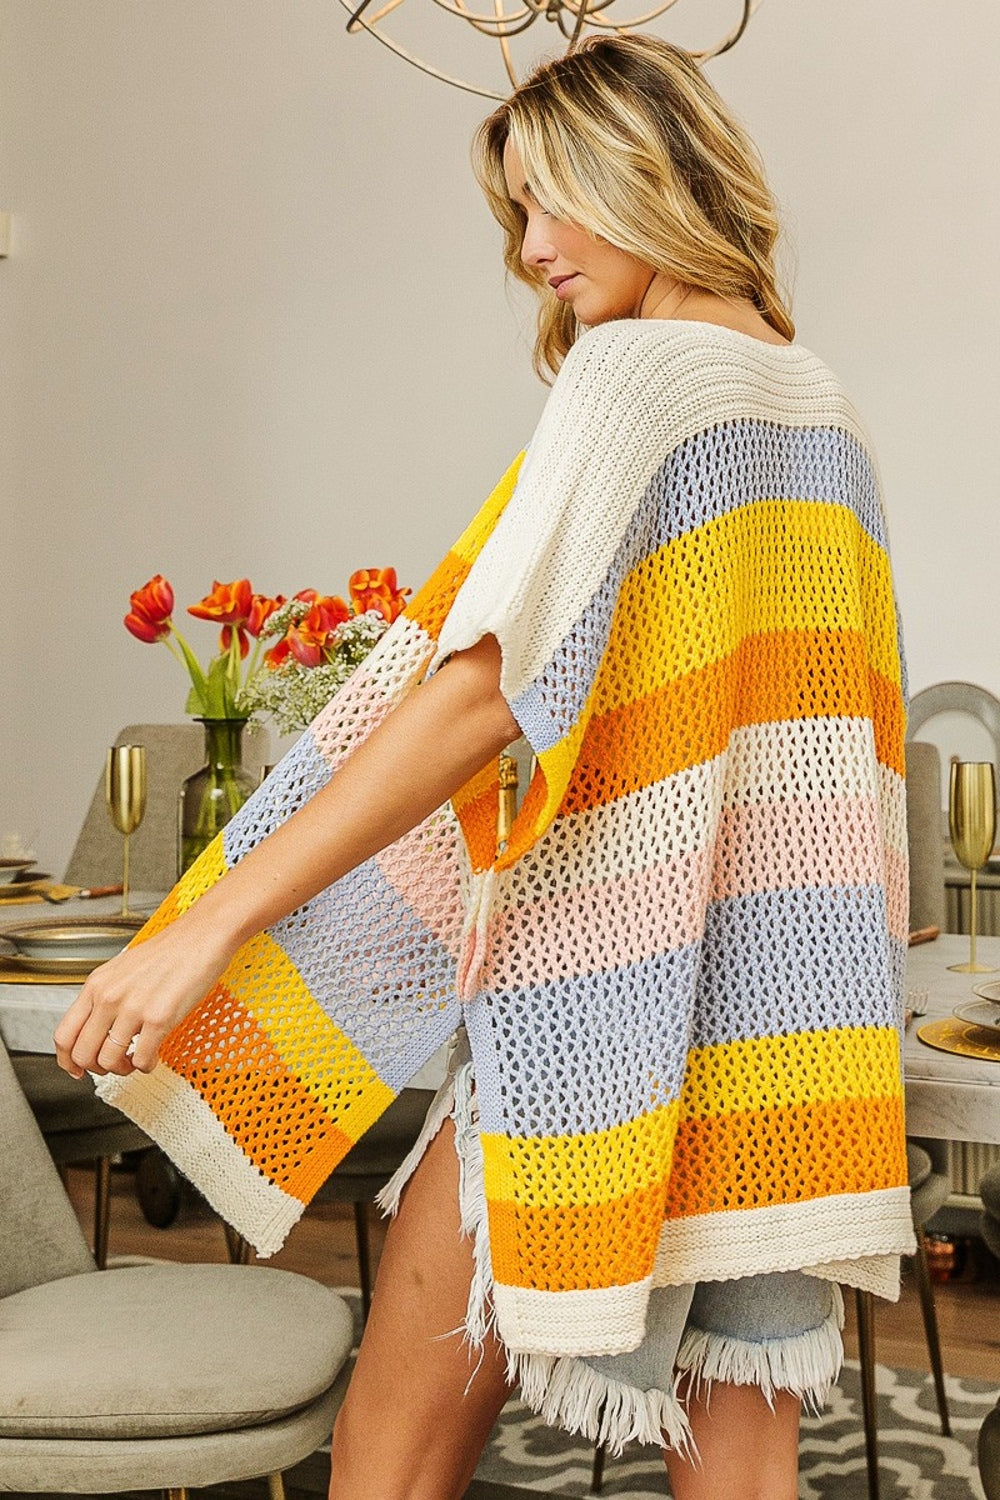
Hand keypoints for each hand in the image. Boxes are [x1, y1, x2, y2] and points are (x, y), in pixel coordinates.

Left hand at [53, 918, 237, 1079]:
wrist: (201, 937)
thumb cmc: (169, 952)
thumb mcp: (122, 969)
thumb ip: (105, 996)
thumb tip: (98, 1029)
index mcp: (96, 985)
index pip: (64, 1035)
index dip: (67, 1060)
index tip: (76, 1069)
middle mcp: (109, 997)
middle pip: (83, 1054)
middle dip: (97, 1068)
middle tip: (113, 1065)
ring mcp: (133, 1008)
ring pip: (108, 1061)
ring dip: (122, 1069)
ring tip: (135, 1060)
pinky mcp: (159, 1018)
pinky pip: (141, 1059)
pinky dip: (146, 1066)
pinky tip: (154, 1056)